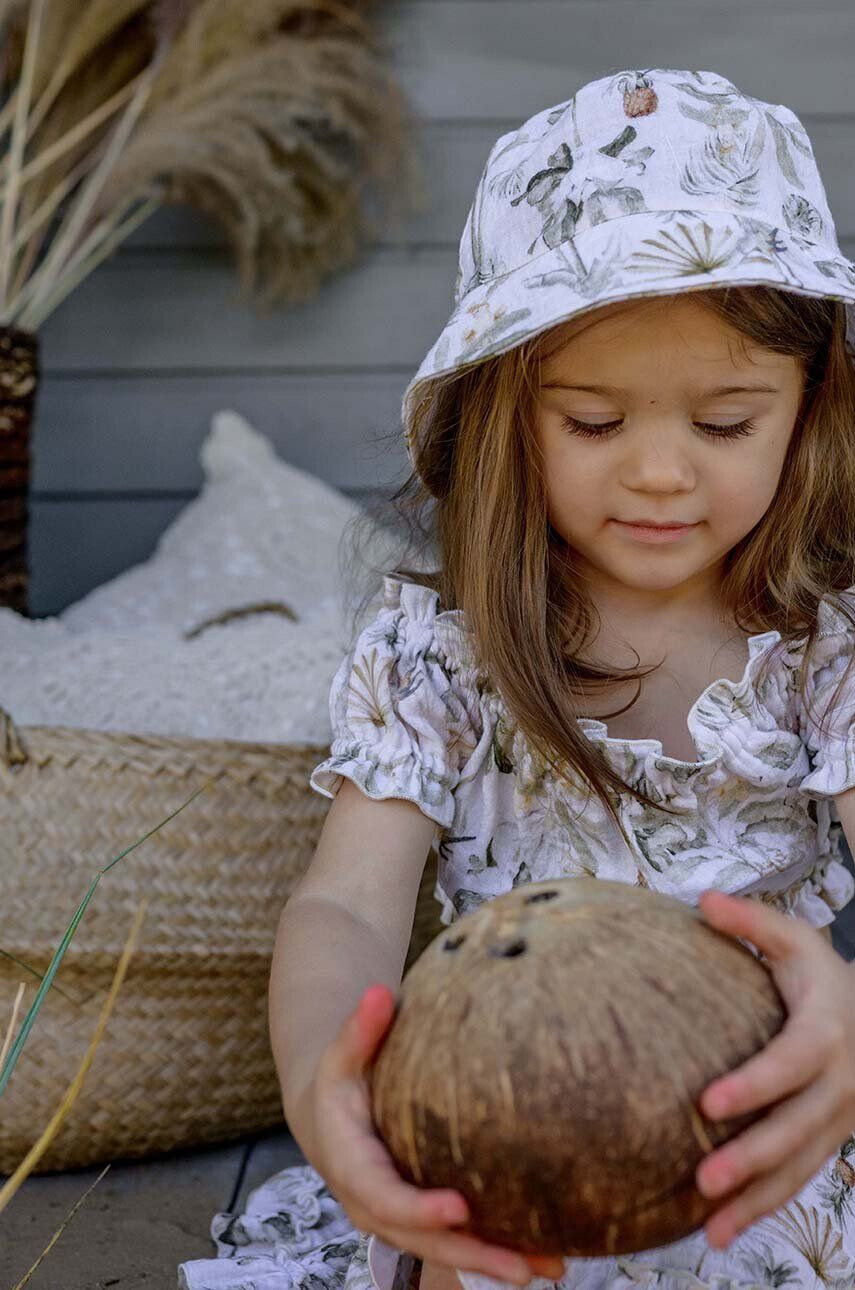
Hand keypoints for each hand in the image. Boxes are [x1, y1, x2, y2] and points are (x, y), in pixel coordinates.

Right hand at [310, 984, 566, 1285]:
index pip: (384, 1195)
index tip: (459, 1207)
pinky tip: (545, 1256)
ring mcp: (399, 1219)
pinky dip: (498, 1251)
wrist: (329, 1115)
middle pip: (422, 1240)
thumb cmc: (342, 1079)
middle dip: (472, 1253)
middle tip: (522, 1265)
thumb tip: (379, 991)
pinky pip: (458, 1241)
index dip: (419, 1209)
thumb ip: (361, 1028)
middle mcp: (374, 1203)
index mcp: (351, 1165)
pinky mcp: (422, 1220)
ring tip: (550, 1268)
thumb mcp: (343, 1054)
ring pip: (446, 1250)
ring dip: (495, 1262)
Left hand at [692, 889, 854, 1248]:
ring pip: (798, 1167)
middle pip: (795, 1128)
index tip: (709, 1102)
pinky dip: (764, 1207)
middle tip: (703, 1178)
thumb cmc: (818, 973)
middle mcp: (838, 1084)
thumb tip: (704, 901)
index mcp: (825, 1032)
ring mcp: (836, 1119)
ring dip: (756, 1200)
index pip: (790, 1064)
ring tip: (711, 1227)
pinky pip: (796, 1179)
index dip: (755, 1085)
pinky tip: (722, 1230)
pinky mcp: (825, 1141)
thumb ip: (752, 922)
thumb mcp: (794, 939)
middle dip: (752, 1158)